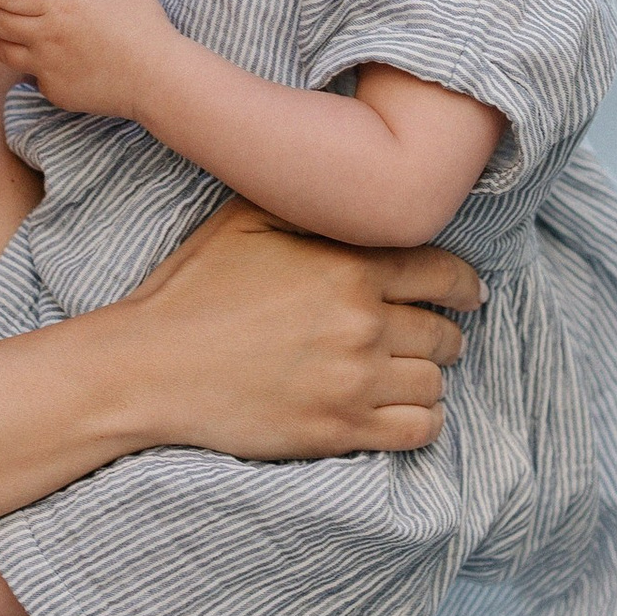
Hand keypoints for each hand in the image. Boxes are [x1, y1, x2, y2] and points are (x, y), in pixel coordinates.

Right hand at [117, 197, 478, 460]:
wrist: (150, 369)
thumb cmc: (191, 290)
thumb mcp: (244, 219)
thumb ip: (308, 203)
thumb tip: (350, 185)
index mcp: (348, 266)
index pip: (443, 273)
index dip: (462, 285)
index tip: (467, 295)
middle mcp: (363, 322)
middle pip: (445, 332)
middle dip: (442, 332)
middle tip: (429, 337)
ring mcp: (355, 381)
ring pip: (436, 381)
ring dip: (427, 376)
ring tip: (407, 374)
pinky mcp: (340, 430)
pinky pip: (421, 429)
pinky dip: (423, 420)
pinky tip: (404, 411)